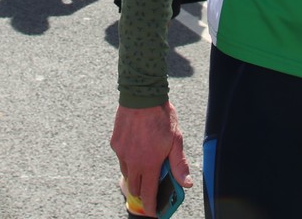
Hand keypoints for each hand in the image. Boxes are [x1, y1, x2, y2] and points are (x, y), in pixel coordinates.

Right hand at [111, 102, 191, 216]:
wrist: (141, 95)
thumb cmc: (161, 116)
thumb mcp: (176, 140)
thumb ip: (179, 164)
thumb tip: (186, 184)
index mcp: (149, 163)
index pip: (148, 193)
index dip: (150, 206)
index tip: (154, 212)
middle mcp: (132, 161)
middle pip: (134, 187)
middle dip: (142, 191)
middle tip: (151, 188)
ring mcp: (121, 152)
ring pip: (126, 173)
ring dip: (135, 175)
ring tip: (145, 166)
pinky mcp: (115, 142)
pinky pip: (121, 158)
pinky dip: (128, 159)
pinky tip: (137, 149)